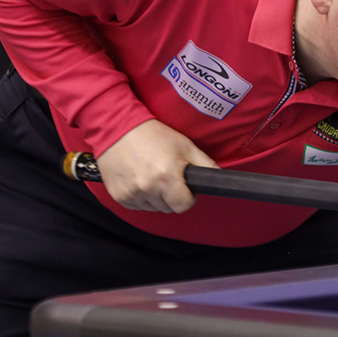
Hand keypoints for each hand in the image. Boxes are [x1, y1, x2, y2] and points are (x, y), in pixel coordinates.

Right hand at [95, 119, 216, 212]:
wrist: (117, 128)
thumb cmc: (153, 135)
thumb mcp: (185, 145)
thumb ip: (205, 164)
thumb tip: (220, 178)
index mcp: (166, 177)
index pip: (183, 206)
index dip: (187, 196)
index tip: (184, 186)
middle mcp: (147, 188)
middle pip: (168, 208)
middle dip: (171, 195)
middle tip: (166, 175)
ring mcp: (131, 194)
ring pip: (153, 208)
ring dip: (155, 197)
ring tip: (151, 174)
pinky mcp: (119, 196)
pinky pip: (136, 205)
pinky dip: (140, 196)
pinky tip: (139, 178)